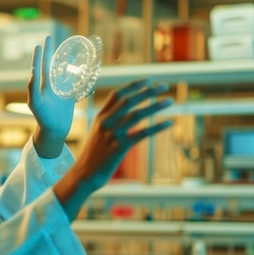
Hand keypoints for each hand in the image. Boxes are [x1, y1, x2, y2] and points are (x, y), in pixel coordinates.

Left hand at [28, 36, 75, 157]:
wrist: (54, 131)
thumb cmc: (43, 118)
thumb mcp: (35, 103)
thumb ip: (33, 88)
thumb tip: (32, 71)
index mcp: (42, 86)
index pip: (41, 66)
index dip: (41, 55)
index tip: (41, 43)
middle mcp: (50, 86)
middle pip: (50, 65)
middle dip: (50, 52)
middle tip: (50, 37)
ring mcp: (60, 91)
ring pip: (63, 72)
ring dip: (66, 61)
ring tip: (70, 51)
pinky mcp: (69, 97)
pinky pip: (75, 84)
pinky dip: (81, 77)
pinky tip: (86, 71)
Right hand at [54, 78, 173, 219]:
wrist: (84, 174)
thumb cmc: (92, 156)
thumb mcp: (97, 134)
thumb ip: (108, 122)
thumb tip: (125, 115)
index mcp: (100, 117)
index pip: (118, 94)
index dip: (134, 86)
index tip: (149, 80)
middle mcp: (106, 122)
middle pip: (129, 100)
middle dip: (148, 91)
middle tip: (165, 86)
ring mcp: (113, 134)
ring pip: (138, 114)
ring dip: (156, 105)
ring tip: (169, 101)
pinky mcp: (120, 147)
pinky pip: (142, 133)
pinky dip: (157, 127)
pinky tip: (169, 122)